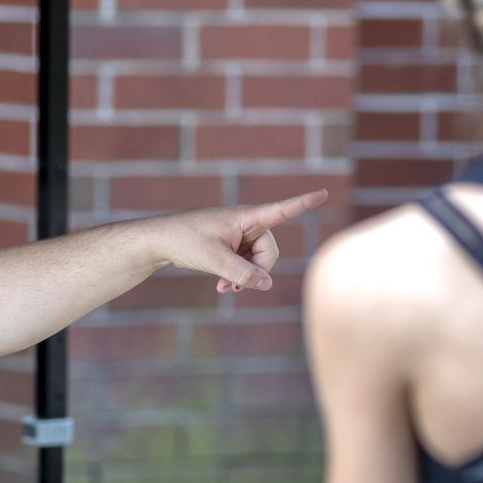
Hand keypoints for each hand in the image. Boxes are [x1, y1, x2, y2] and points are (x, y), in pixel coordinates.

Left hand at [151, 190, 328, 292]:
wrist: (159, 241)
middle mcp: (246, 223)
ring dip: (246, 277)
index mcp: (245, 216)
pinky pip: (245, 263)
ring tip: (226, 290)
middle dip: (258, 271)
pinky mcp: (230, 244)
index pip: (281, 210)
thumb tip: (266, 285)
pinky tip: (223, 288)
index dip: (303, 203)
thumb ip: (242, 274)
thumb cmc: (185, 241)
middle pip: (270, 250)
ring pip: (258, 260)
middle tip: (236, 287)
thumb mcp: (214, 260)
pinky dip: (238, 276)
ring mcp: (238, 234)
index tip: (323, 193)